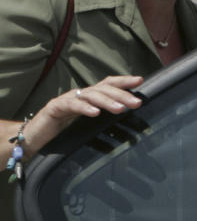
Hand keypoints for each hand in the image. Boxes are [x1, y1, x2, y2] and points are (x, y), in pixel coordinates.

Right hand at [25, 75, 143, 158]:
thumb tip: (127, 124)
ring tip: (120, 108)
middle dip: (121, 94)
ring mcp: (66, 100)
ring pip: (90, 95)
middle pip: (103, 89)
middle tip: (136, 103)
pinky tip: (95, 113)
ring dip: (107, 101)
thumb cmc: (62, 133)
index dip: (123, 81)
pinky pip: (71, 105)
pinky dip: (84, 108)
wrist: (32, 139)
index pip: (107, 84)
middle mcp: (79, 95)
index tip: (140, 81)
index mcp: (88, 98)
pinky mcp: (54, 108)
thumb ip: (103, 122)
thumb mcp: (87, 126)